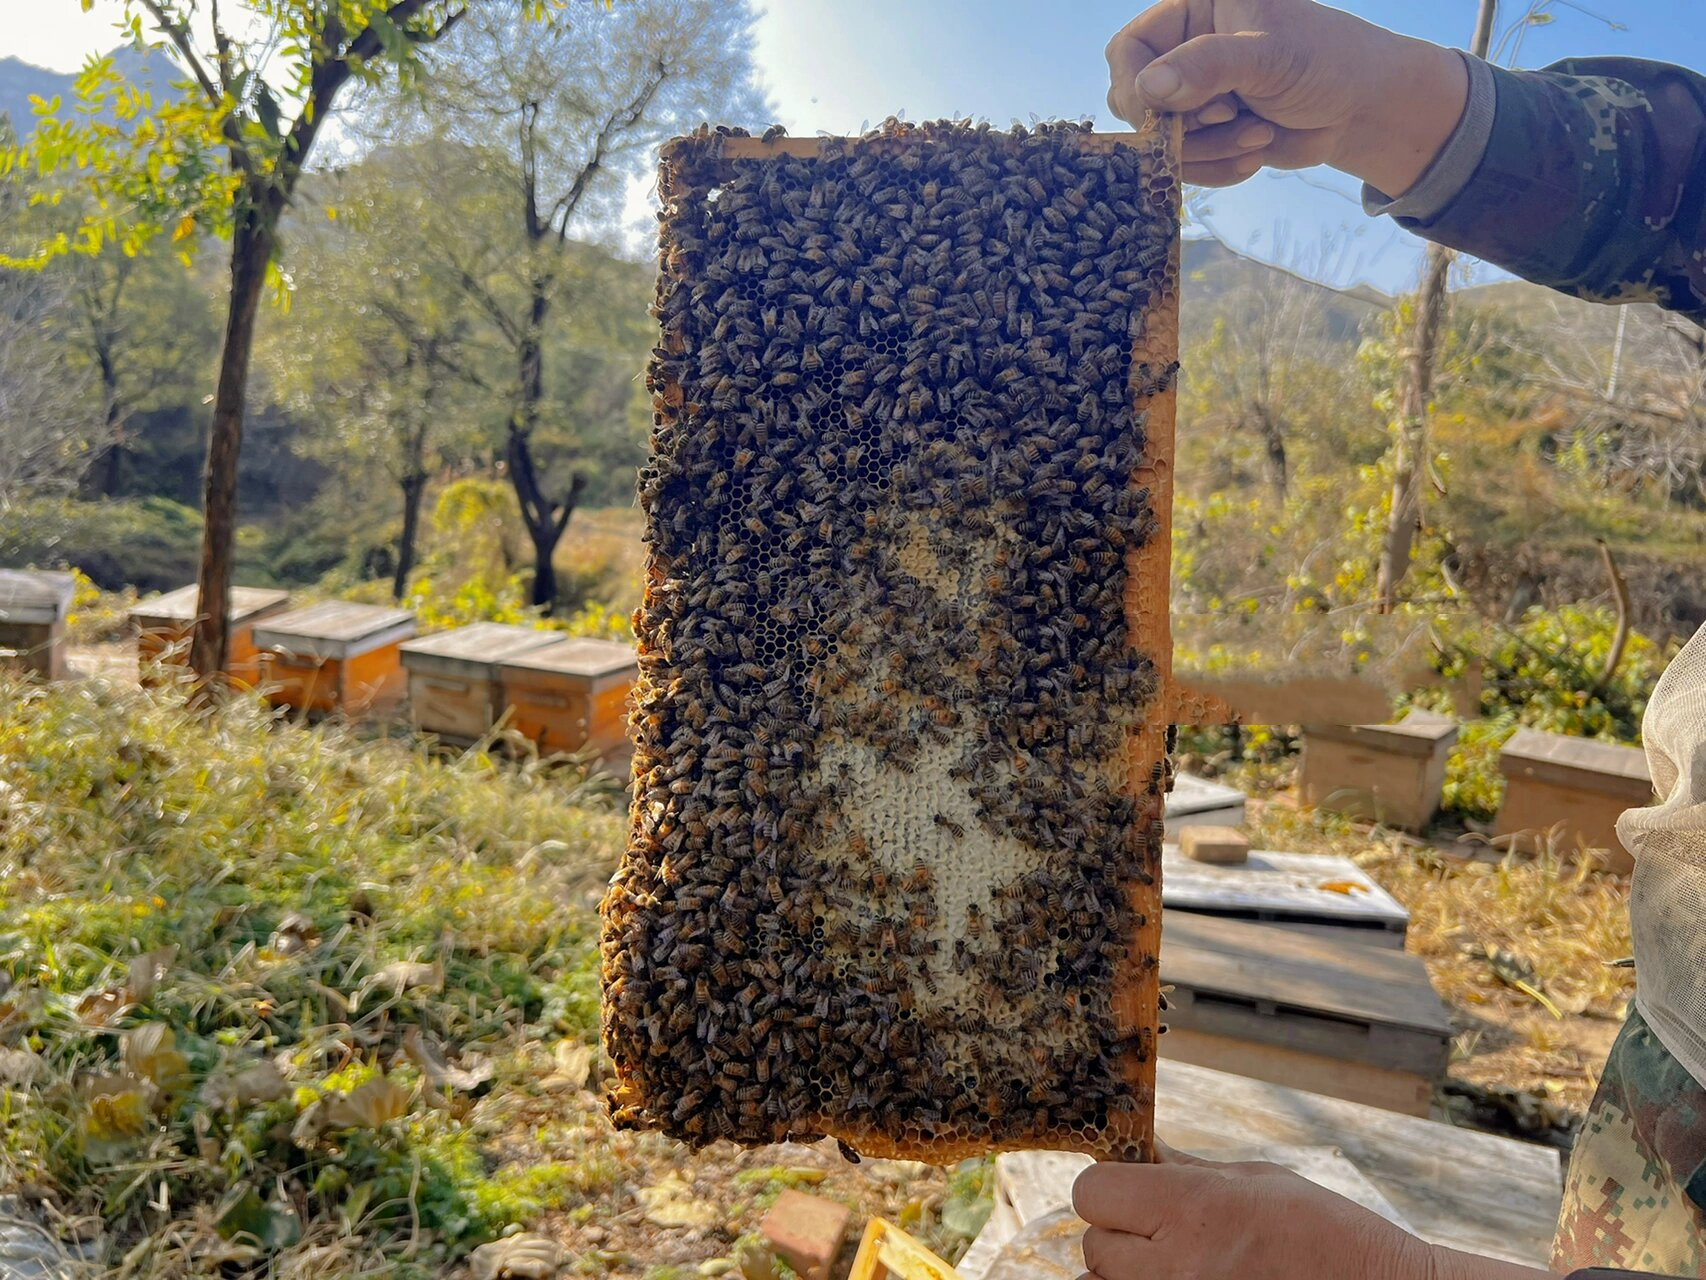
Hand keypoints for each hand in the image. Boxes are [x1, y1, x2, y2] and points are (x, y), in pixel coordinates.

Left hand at [1073, 1144, 1544, 1279]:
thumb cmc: (1330, 1237)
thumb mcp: (1261, 1182)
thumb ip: (1190, 1171)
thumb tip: (1144, 1152)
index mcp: (1192, 1207)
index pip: (1092, 1192)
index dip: (1110, 1189)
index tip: (1131, 1192)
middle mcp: (1176, 1263)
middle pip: (1093, 1247)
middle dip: (1122, 1238)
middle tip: (1165, 1235)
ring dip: (1132, 1275)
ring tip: (1184, 1264)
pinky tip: (1197, 1278)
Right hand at [1105, 0, 1468, 195]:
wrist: (1361, 108)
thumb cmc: (1327, 61)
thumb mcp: (1269, 55)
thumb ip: (1208, 65)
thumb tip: (1149, 88)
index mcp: (1193, 10)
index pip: (1129, 49)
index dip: (1138, 85)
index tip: (1165, 110)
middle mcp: (1184, 51)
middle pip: (1135, 100)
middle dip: (1183, 124)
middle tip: (1229, 116)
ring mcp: (1191, 98)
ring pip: (1160, 142)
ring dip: (1207, 150)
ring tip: (1257, 134)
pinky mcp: (1204, 137)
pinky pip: (1183, 166)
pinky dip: (1217, 168)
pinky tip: (1255, 152)